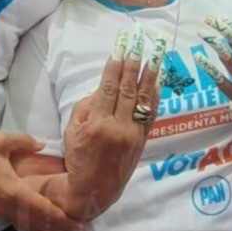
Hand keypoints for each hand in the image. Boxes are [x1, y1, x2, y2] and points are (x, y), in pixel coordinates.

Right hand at [0, 133, 85, 230]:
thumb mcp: (0, 141)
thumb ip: (25, 141)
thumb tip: (43, 144)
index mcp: (13, 190)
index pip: (43, 210)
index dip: (63, 219)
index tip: (79, 223)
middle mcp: (8, 206)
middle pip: (40, 223)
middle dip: (61, 229)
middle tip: (81, 230)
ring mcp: (1, 211)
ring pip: (29, 227)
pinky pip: (19, 224)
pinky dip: (35, 228)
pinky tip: (42, 226)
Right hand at [62, 26, 163, 218]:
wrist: (95, 189)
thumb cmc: (78, 158)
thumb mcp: (72, 130)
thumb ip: (87, 106)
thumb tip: (104, 87)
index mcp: (97, 124)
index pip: (109, 87)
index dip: (115, 64)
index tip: (121, 45)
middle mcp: (118, 127)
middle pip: (128, 88)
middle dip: (134, 62)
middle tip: (140, 41)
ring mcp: (133, 134)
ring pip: (143, 98)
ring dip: (150, 73)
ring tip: (156, 53)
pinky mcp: (143, 140)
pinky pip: (151, 113)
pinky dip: (155, 94)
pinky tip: (159, 78)